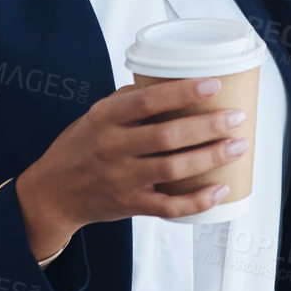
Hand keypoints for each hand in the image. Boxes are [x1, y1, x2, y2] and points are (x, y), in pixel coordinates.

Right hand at [13, 77, 249, 259]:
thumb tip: (171, 83)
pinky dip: (198, 200)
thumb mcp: (95, 116)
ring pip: (174, 169)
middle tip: (236, 117)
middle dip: (208, 126)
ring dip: (211, 158)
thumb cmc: (79, 148)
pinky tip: (220, 189)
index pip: (148, 100)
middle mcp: (112, 148)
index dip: (183, 92)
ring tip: (238, 146)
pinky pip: (169, 206)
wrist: (52, 194)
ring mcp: (122, 179)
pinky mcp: (130, 205)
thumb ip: (129, 101)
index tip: (214, 84)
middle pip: (168, 136)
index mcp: (105, 119)